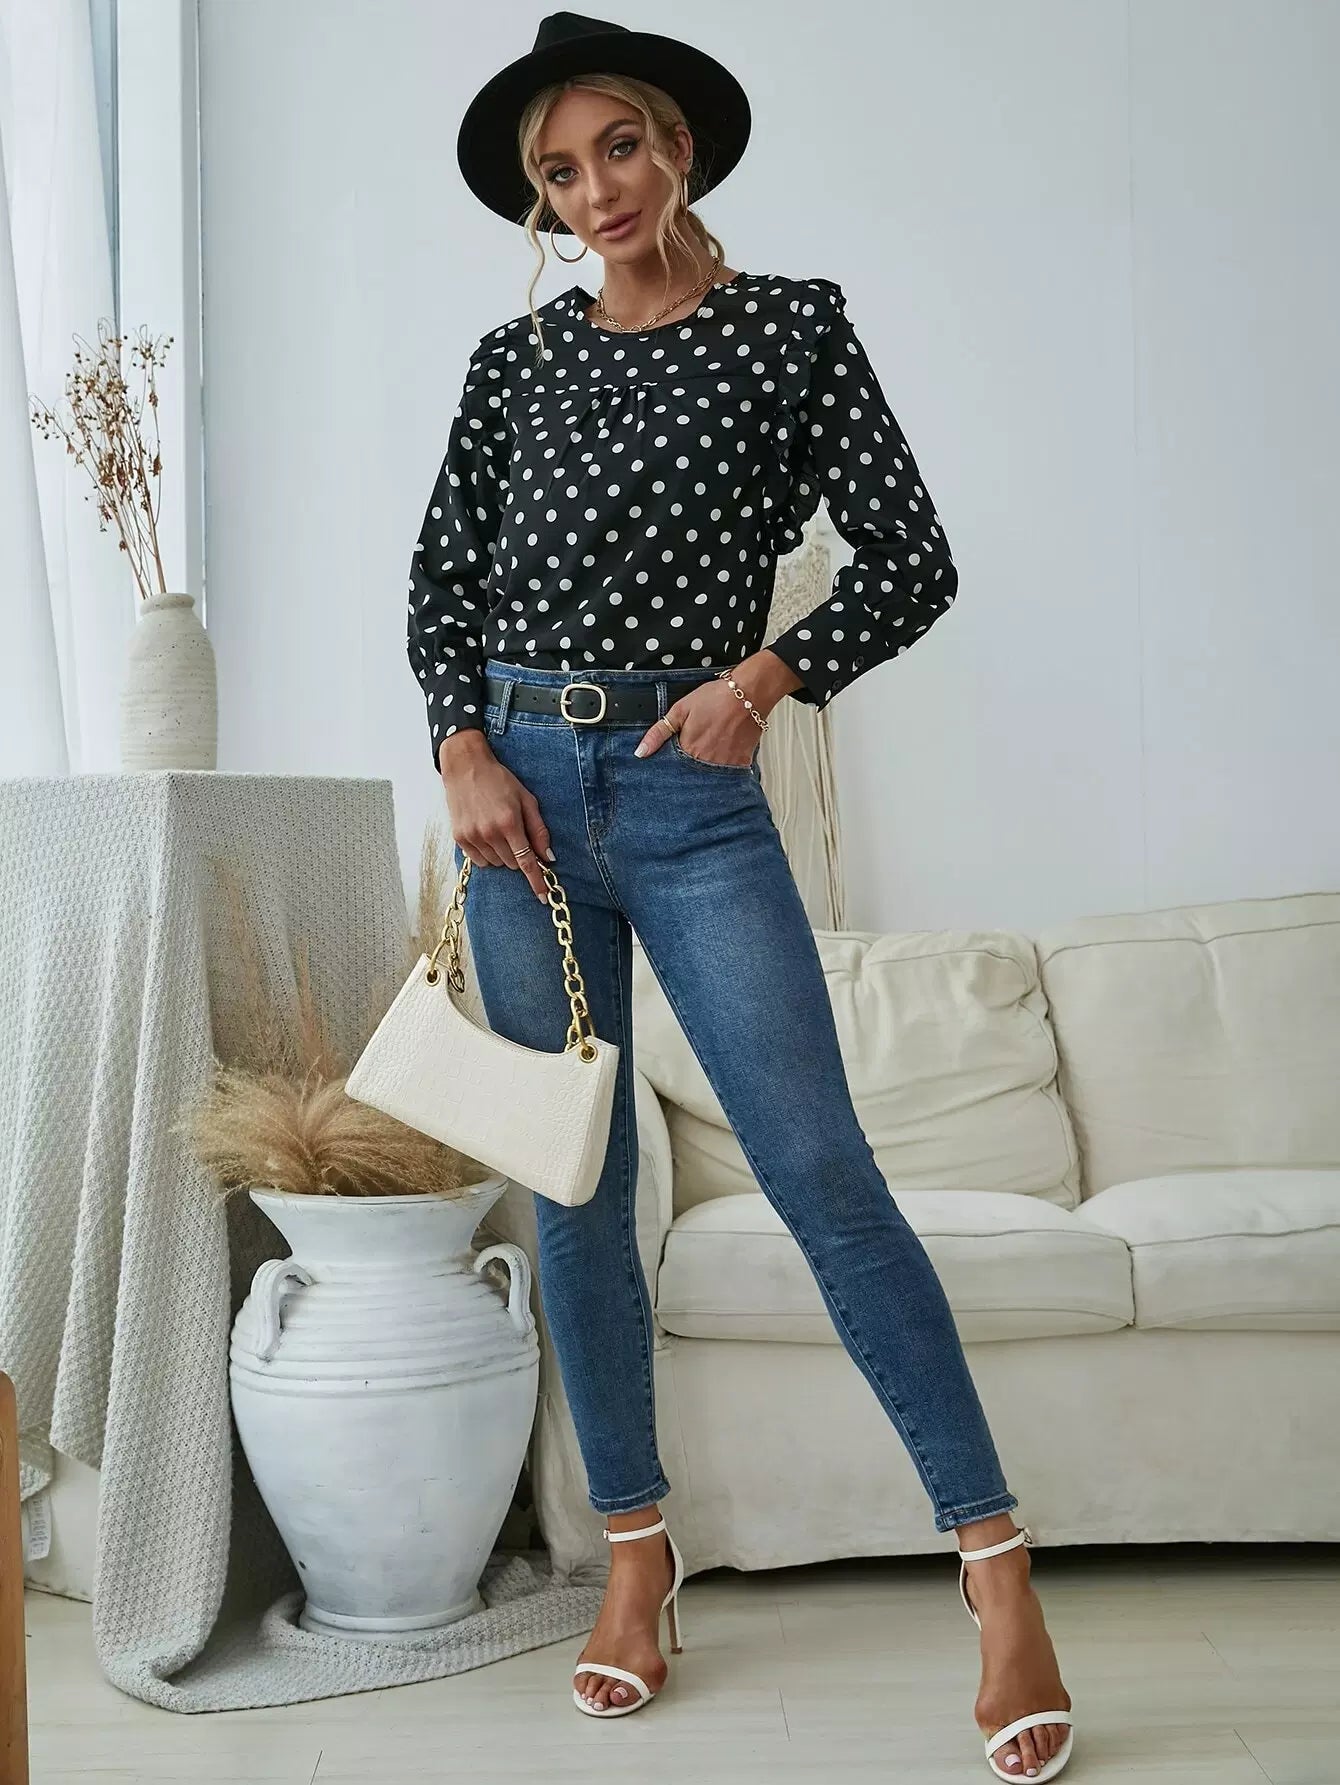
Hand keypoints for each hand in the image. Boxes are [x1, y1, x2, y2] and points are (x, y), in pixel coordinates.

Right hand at [438, 731, 553, 901]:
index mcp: (509, 823)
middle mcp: (489, 833)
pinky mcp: (460, 838)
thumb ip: (538, 830)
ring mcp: (472, 837)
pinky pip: (480, 861)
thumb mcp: (526, 800)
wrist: (465, 767)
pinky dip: (488, 854)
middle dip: (520, 855)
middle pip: (513, 863)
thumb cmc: (499, 781)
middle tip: (516, 834)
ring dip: (503, 854)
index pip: (526, 862)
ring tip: (498, 830)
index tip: (543, 897)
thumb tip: (548, 857)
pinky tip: (486, 835)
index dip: (536, 881)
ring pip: (497, 864)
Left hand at [634, 673, 767, 765]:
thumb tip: (641, 752)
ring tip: (712, 748)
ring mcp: (723, 765)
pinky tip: (724, 753)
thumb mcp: (680, 710)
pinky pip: (729, 774)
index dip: (672, 763)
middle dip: (689, 767)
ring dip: (706, 768)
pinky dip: (725, 768)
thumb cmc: (717, 698)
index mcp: (687, 749)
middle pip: (690, 774)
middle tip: (698, 747)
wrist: (750, 693)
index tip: (676, 756)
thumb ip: (658, 733)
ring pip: (709, 776)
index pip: (672, 768)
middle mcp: (705, 761)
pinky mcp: (740, 763)